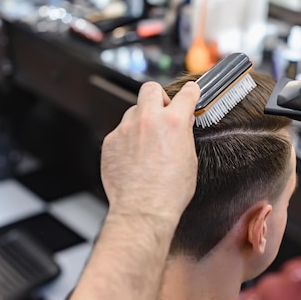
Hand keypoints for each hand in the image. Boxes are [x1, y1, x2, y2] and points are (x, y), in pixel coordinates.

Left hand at [101, 81, 200, 220]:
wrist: (143, 210)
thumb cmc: (169, 192)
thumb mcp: (189, 161)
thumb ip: (184, 136)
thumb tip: (183, 124)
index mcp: (173, 123)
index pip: (185, 94)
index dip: (191, 92)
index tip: (190, 91)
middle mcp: (148, 120)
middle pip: (151, 89)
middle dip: (159, 96)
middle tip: (163, 111)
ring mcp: (126, 130)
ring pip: (133, 111)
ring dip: (142, 121)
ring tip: (147, 143)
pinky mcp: (110, 142)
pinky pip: (120, 132)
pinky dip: (128, 140)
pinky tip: (134, 158)